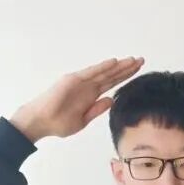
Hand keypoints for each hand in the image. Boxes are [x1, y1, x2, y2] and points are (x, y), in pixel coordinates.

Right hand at [9, 56, 144, 141]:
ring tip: (133, 60)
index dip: (125, 77)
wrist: (41, 122)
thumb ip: (97, 109)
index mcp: (91, 96)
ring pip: (104, 72)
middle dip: (126, 68)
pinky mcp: (73, 80)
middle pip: (111, 75)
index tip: (138, 71)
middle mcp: (88, 86)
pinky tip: (114, 62)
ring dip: (118, 66)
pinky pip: (90, 72)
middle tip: (142, 61)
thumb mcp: (83, 120)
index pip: (111, 84)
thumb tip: (112, 100)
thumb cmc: (58, 123)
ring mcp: (81, 82)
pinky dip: (102, 67)